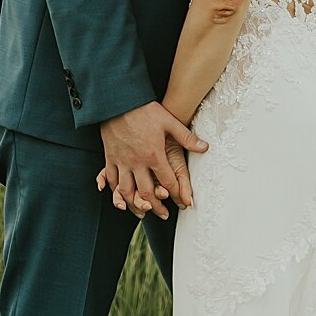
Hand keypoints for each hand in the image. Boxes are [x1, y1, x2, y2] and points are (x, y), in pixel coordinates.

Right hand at [97, 101, 207, 216]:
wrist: (119, 101)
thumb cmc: (145, 110)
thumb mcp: (169, 121)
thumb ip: (186, 137)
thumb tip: (205, 147)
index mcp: (154, 155)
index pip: (167, 182)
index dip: (176, 194)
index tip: (181, 202)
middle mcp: (137, 162)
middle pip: (146, 192)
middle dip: (157, 206)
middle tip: (163, 215)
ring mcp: (122, 161)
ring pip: (127, 191)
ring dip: (134, 205)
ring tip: (143, 212)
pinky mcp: (110, 157)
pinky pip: (111, 179)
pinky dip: (116, 192)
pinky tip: (121, 197)